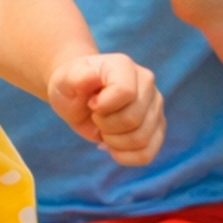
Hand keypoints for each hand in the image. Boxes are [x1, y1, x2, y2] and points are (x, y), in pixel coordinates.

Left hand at [48, 53, 163, 164]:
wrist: (80, 98)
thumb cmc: (72, 87)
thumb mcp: (65, 80)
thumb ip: (77, 77)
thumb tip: (93, 75)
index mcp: (124, 66)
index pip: (125, 92)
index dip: (103, 107)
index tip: (91, 104)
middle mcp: (146, 83)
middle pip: (133, 119)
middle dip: (106, 126)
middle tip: (95, 118)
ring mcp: (155, 105)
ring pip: (142, 139)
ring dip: (114, 142)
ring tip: (104, 130)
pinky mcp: (157, 127)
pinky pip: (147, 153)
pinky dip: (125, 156)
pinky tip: (113, 146)